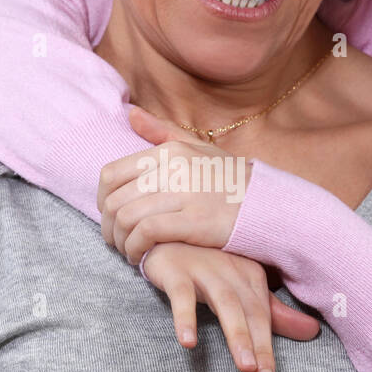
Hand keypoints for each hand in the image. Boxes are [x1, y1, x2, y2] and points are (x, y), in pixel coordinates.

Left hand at [96, 106, 251, 263]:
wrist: (270, 204)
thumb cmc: (231, 180)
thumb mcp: (199, 148)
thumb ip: (162, 132)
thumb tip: (130, 113)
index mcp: (169, 150)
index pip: (111, 174)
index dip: (102, 200)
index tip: (110, 217)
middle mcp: (172, 167)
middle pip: (115, 199)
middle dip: (108, 227)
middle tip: (116, 241)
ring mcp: (183, 193)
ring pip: (126, 217)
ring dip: (120, 241)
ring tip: (129, 251)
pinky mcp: (192, 219)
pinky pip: (146, 233)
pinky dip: (136, 248)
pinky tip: (141, 258)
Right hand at [142, 242, 320, 371]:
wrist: (162, 234)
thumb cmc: (203, 265)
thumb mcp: (237, 287)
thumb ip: (271, 312)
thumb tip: (313, 332)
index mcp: (251, 276)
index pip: (265, 318)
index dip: (269, 352)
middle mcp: (233, 271)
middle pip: (252, 313)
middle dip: (261, 349)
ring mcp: (205, 269)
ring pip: (226, 304)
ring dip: (237, 335)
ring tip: (245, 365)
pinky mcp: (176, 271)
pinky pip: (182, 296)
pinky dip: (186, 318)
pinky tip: (188, 342)